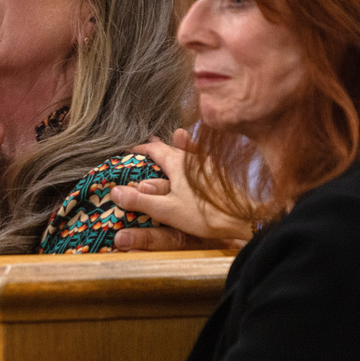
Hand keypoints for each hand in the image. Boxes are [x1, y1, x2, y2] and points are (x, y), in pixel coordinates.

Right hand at [111, 129, 252, 250]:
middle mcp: (192, 158)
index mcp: (177, 163)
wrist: (244, 217)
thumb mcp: (167, 210)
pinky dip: (196, 153)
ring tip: (171, 143)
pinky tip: (198, 156)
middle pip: (170, 148)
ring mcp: (208, 165)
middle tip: (145, 149)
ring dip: (175, 149)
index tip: (128, 151)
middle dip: (156, 148)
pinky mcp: (220, 174)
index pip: (154, 149)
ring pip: (186, 152)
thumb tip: (115, 191)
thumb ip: (140, 201)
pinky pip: (202, 159)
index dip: (140, 149)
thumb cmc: (205, 213)